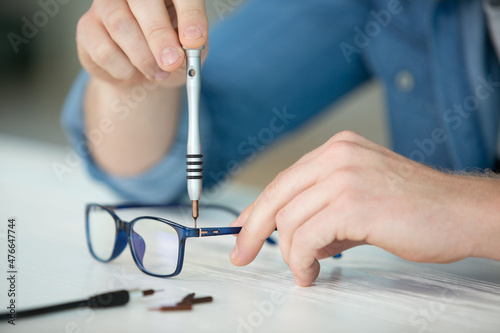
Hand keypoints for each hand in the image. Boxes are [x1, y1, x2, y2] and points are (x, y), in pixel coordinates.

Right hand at [77, 0, 208, 87]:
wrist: (141, 76)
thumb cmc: (169, 54)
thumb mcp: (189, 52)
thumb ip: (193, 47)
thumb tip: (188, 45)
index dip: (189, 14)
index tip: (194, 39)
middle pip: (142, 1)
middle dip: (160, 35)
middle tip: (172, 61)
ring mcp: (106, 5)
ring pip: (120, 25)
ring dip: (143, 57)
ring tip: (157, 73)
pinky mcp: (87, 26)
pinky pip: (104, 50)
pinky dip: (123, 69)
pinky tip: (131, 70)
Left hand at [230, 131, 497, 285]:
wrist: (461, 213)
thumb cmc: (416, 208)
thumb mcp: (360, 198)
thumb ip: (323, 211)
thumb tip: (290, 236)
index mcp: (337, 149)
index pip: (283, 180)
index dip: (256, 208)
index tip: (242, 229)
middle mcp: (337, 156)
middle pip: (275, 196)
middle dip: (252, 230)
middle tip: (242, 255)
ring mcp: (345, 176)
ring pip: (288, 221)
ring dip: (290, 254)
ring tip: (304, 269)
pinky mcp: (354, 204)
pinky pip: (306, 238)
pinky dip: (301, 261)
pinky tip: (311, 271)